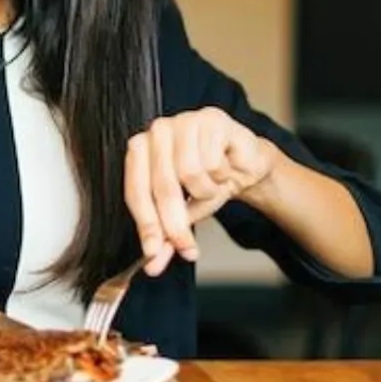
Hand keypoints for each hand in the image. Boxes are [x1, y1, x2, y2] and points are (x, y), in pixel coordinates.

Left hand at [125, 107, 277, 275]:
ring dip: (206, 191)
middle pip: (162, 186)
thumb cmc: (207, 182)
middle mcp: (156, 132)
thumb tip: (154, 263)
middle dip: (176, 224)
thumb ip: (166, 236)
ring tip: (211, 185)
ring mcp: (182, 121)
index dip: (146, 225)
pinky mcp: (209, 118)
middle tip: (188, 248)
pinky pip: (213, 161)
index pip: (136, 191)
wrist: (244, 164)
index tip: (152, 254)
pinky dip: (221, 175)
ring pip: (190, 174)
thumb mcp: (184, 213)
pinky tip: (224, 167)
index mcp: (140, 151)